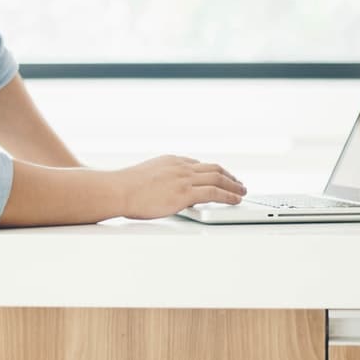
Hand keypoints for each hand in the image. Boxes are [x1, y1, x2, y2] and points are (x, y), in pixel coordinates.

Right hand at [116, 155, 246, 219]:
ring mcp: (184, 178)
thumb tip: (162, 190)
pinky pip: (214, 192)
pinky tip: (235, 199)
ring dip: (233, 185)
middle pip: (213, 168)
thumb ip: (159, 180)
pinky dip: (229, 195)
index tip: (218, 175)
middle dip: (228, 175)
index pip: (198, 164)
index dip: (211, 171)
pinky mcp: (185, 193)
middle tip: (237, 182)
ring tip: (242, 191)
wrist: (118, 190)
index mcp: (171, 160)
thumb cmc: (124, 187)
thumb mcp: (145, 176)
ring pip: (218, 178)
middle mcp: (180, 166)